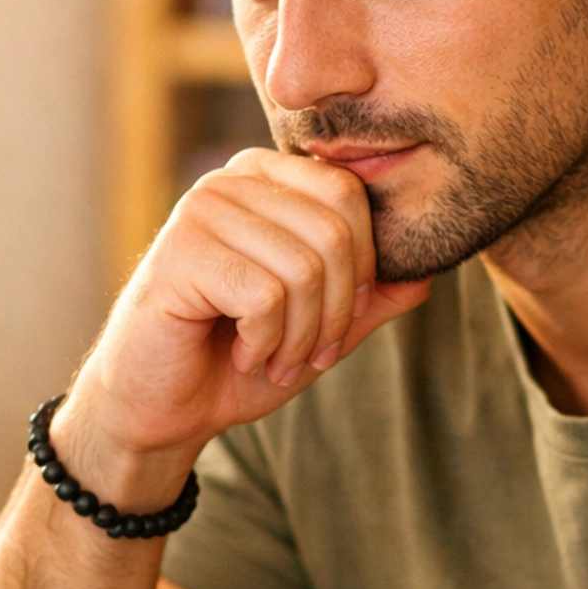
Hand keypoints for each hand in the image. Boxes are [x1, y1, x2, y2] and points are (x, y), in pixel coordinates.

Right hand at [57, 150, 430, 500]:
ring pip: (304, 267)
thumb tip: (427, 272)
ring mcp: (200, 209)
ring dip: (301, 335)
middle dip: (337, 311)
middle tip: (310, 355)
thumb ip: (371, 299)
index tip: (337, 327)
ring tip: (272, 358)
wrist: (160, 409)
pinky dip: (266, 342)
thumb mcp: (320, 329)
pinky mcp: (179, 252)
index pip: (349, 195)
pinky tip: (241, 351)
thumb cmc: (235, 359)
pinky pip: (265, 295)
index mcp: (268, 179)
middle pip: (335, 230)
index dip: (363, 271)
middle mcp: (232, 179)